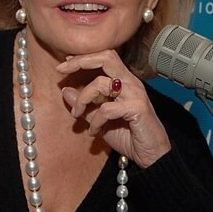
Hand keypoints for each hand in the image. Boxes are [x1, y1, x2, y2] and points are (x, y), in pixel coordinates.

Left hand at [57, 50, 170, 167]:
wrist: (151, 155)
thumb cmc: (128, 136)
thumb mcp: (100, 120)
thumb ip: (85, 106)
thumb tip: (65, 91)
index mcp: (124, 81)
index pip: (104, 57)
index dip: (83, 57)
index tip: (64, 64)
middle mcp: (130, 83)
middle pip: (105, 58)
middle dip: (80, 61)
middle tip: (61, 69)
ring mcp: (135, 94)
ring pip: (100, 84)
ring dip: (82, 99)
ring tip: (77, 115)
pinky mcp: (137, 109)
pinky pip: (106, 109)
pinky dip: (94, 121)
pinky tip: (93, 132)